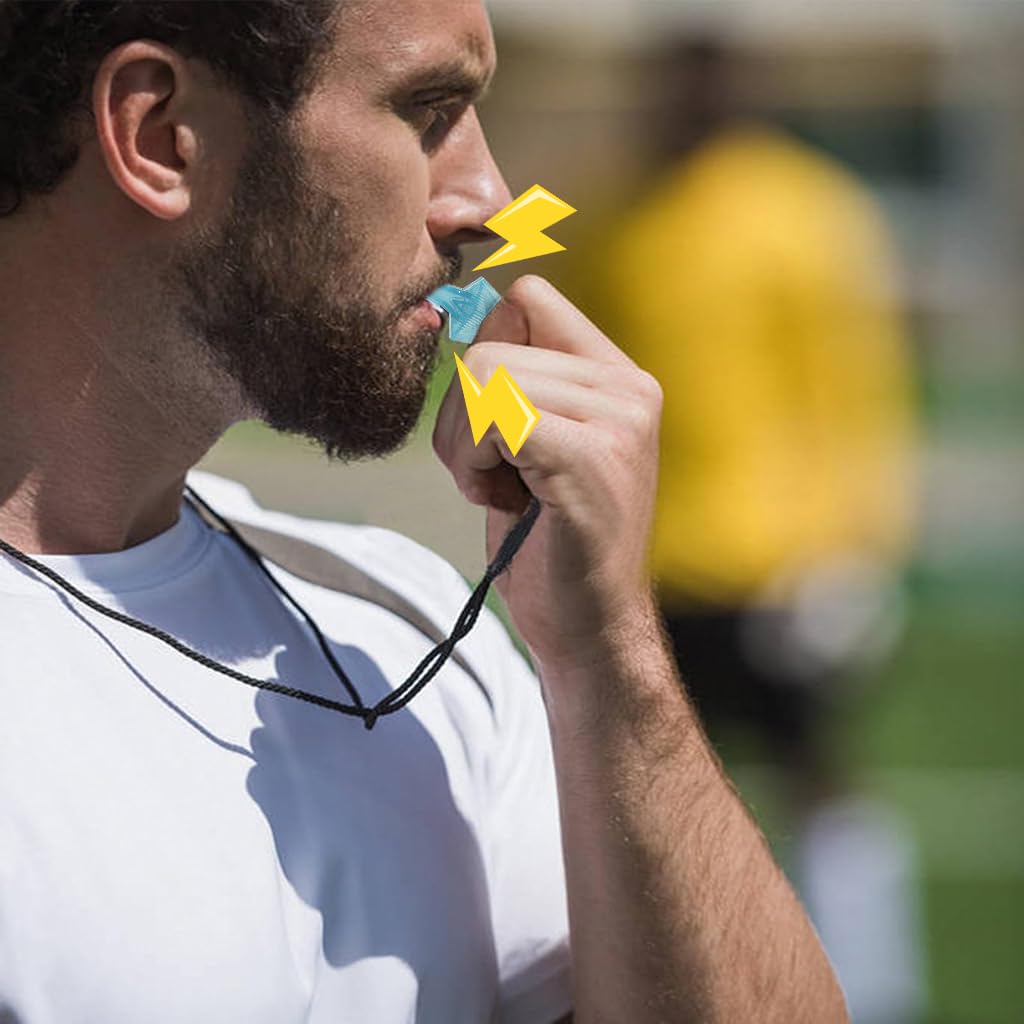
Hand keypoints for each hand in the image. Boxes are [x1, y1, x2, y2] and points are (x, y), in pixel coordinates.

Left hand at [432, 275, 662, 678]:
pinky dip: (472, 460)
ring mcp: (618, 419)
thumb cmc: (547, 540)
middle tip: (492, 474)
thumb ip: (512, 379)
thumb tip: (462, 312)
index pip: (527, 298)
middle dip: (461, 415)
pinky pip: (495, 415)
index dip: (484, 350)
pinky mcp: (593, 456)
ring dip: (464, 442)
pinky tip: (502, 500)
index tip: (491, 423)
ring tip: (500, 489)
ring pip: (485, 376)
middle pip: (491, 343)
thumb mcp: (529, 443)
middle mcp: (628, 387)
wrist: (588, 625)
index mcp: (617, 376)